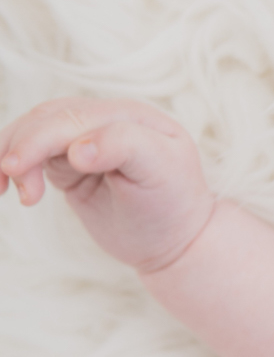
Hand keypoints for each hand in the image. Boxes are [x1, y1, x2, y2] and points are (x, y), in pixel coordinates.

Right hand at [0, 97, 215, 273]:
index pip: (77, 117)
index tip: (31, 168)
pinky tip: (9, 189)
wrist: (174, 240)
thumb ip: (124, 146)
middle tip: (11, 179)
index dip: (46, 139)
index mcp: (131, 115)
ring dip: (11, 154)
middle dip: (23, 146)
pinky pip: (31, 154)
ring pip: (32, 131)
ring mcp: (84, 139)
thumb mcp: (162, 171)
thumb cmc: (173, 204)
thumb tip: (75, 149)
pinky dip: (13, 166)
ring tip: (6, 189)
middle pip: (48, 119)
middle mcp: (105, 120)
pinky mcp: (67, 163)